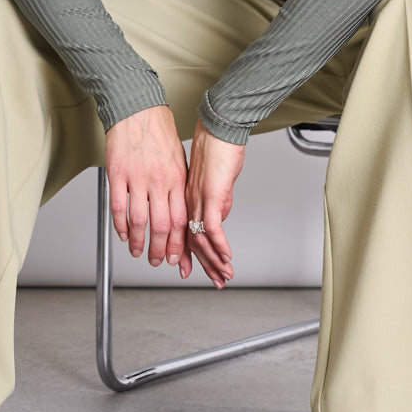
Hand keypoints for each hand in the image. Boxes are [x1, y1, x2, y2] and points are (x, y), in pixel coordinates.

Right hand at [103, 105, 188, 267]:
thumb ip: (180, 186)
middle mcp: (159, 180)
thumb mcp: (180, 159)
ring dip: (139, 242)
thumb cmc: (159, 132)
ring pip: (140, 221)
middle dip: (160, 250)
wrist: (138, 109)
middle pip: (162, 226)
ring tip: (138, 252)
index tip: (177, 257)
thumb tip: (184, 212)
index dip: (178, 243)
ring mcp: (137, 178)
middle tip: (157, 261)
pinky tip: (123, 234)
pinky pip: (119, 207)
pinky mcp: (118, 174)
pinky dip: (120, 225)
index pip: (181, 219)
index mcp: (177, 178)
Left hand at [181, 119, 243, 286]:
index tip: (189, 270)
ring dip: (214, 260)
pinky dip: (220, 245)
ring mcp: (199, 200)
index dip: (188, 255)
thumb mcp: (216, 180)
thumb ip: (216, 199)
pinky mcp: (211, 196)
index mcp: (187, 199)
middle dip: (204, 265)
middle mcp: (190, 202)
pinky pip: (213, 227)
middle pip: (192, 241)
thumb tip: (219, 216)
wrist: (218, 130)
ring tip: (223, 275)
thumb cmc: (218, 149)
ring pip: (201, 239)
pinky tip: (226, 256)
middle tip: (215, 281)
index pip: (185, 232)